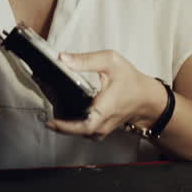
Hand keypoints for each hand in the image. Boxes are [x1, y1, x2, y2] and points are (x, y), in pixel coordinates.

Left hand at [47, 50, 164, 140]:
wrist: (146, 98)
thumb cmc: (131, 80)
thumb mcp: (111, 62)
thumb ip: (86, 60)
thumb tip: (63, 59)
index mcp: (106, 107)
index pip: (85, 125)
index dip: (66, 126)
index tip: (51, 121)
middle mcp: (103, 123)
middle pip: (76, 131)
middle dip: (59, 122)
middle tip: (45, 108)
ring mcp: (102, 129)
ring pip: (79, 132)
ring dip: (64, 124)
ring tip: (51, 107)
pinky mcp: (100, 130)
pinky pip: (83, 131)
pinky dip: (72, 124)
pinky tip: (64, 111)